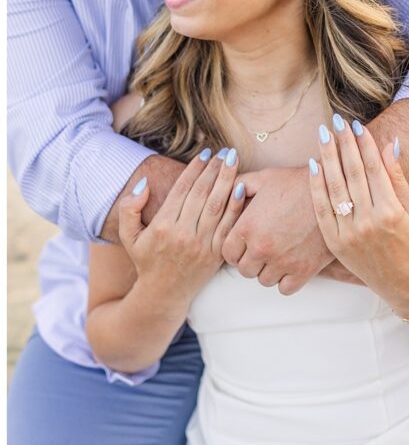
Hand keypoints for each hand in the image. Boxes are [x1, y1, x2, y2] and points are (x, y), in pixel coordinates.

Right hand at [118, 148, 243, 302]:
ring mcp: (202, 244)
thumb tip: (144, 183)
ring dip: (228, 181)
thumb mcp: (129, 236)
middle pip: (202, 194)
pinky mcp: (216, 253)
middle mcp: (183, 234)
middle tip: (225, 151)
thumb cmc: (146, 260)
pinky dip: (237, 206)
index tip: (205, 153)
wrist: (164, 293)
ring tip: (234, 162)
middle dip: (215, 169)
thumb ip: (129, 209)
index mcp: (162, 226)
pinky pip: (229, 226)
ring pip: (217, 206)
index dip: (195, 169)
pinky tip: (243, 188)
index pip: (182, 190)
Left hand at [222, 166, 332, 294]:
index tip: (246, 244)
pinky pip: (285, 288)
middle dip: (252, 260)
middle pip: (245, 270)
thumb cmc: (299, 183)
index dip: (236, 249)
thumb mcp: (265, 178)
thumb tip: (226, 190)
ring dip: (269, 270)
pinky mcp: (304, 270)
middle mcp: (261, 248)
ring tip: (279, 255)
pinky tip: (292, 264)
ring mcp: (283, 262)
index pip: (227, 254)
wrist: (335, 193)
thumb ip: (240, 185)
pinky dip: (286, 280)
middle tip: (264, 249)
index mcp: (247, 227)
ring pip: (264, 280)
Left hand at [309, 118, 408, 312]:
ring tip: (323, 135)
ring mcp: (350, 234)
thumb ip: (398, 178)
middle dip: (344, 144)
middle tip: (337, 121)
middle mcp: (369, 222)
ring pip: (335, 188)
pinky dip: (317, 187)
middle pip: (353, 174)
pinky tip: (314, 165)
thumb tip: (388, 145)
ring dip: (328, 158)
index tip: (357, 125)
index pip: (374, 169)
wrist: (400, 280)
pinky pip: (323, 210)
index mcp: (391, 211)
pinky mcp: (336, 244)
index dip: (365, 145)